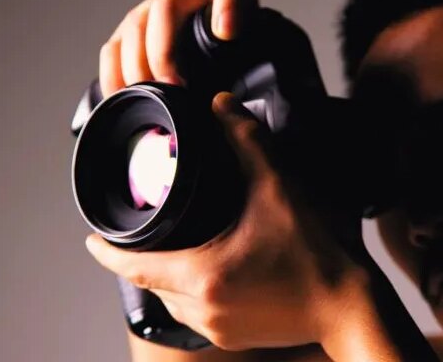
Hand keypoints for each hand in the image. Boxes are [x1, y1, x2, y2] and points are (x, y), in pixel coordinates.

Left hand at [86, 92, 364, 350]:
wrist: (351, 305)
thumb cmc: (317, 253)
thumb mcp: (279, 188)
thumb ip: (246, 141)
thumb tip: (220, 106)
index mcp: (203, 275)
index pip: (133, 265)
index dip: (106, 252)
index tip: (91, 239)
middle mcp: (204, 309)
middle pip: (152, 284)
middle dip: (140, 260)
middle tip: (140, 234)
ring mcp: (220, 328)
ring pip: (174, 301)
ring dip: (168, 277)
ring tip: (173, 249)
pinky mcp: (236, 335)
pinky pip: (198, 314)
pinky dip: (193, 293)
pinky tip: (209, 272)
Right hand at [99, 0, 258, 96]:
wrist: (221, 65)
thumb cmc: (240, 63)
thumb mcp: (255, 62)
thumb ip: (252, 69)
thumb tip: (228, 102)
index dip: (228, 2)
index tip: (226, 33)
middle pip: (165, 8)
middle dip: (166, 52)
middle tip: (175, 87)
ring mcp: (156, 7)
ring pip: (135, 26)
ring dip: (139, 66)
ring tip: (153, 97)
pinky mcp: (132, 31)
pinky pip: (113, 48)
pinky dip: (115, 74)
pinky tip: (125, 96)